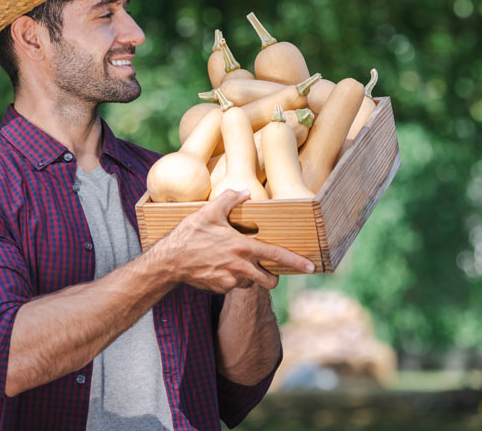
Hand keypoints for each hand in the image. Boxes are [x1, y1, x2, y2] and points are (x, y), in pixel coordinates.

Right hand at [151, 189, 314, 292]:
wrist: (169, 261)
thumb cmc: (189, 235)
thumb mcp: (208, 212)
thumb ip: (230, 200)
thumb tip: (245, 192)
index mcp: (242, 247)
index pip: (276, 255)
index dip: (296, 261)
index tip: (311, 267)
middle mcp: (241, 267)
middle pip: (270, 280)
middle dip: (272, 277)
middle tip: (266, 268)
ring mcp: (231, 281)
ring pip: (251, 284)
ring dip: (250, 277)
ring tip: (234, 263)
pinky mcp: (221, 289)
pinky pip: (234, 286)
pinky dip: (232, 279)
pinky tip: (218, 268)